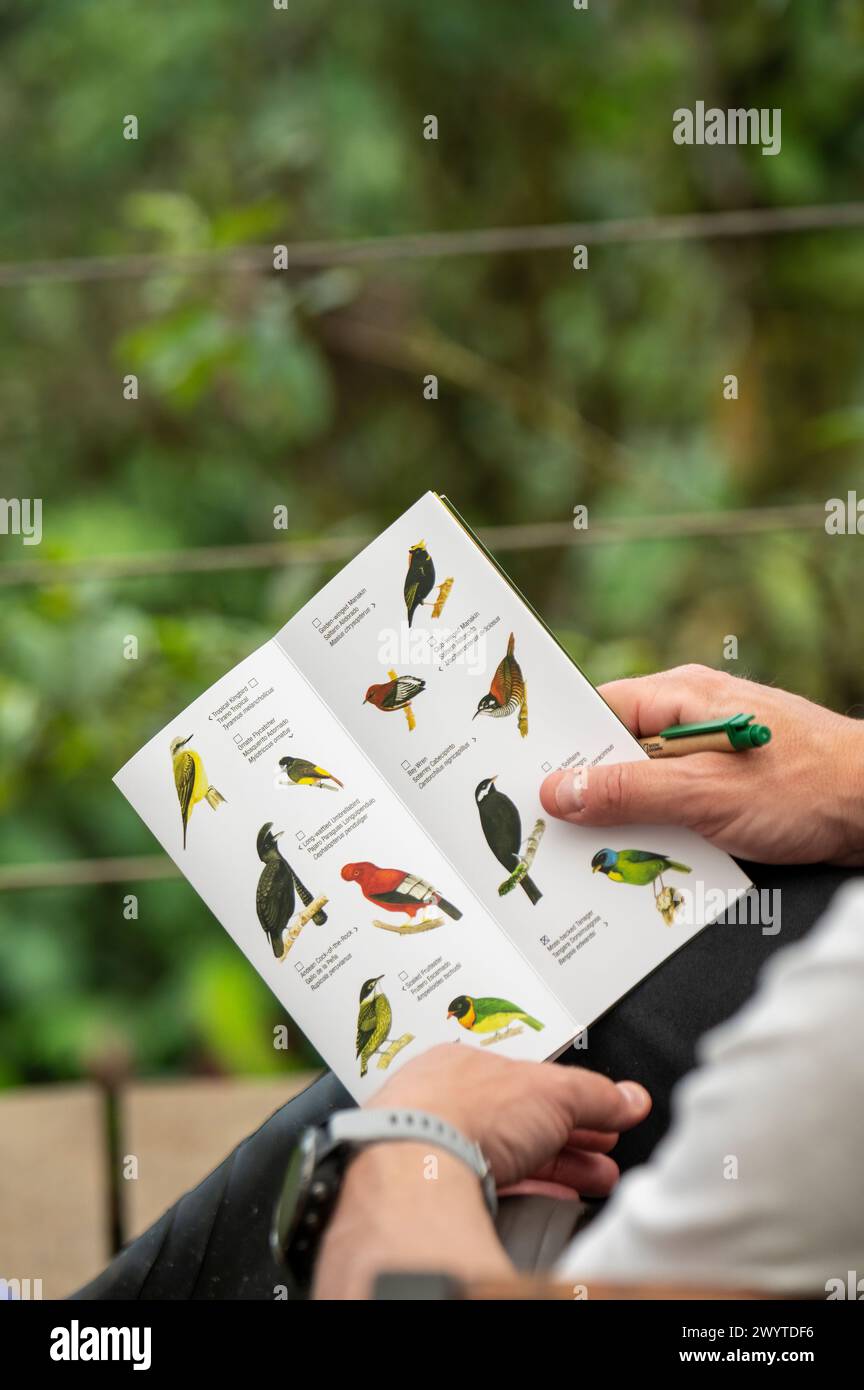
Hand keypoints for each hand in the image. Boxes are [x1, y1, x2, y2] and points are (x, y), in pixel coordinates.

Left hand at [367, 1043, 650, 1193]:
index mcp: (467, 1063)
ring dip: (556, 1168)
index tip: (601, 1120)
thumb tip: (628, 1096)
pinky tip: (550, 1200)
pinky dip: (528, 1192)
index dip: (573, 1101)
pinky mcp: (438, 1185)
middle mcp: (447, 1100)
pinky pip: (491, 1187)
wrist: (416, 1162)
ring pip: (506, 1154)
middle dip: (571, 1140)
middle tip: (604, 1156)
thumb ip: (595, 1094)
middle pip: (521, 1120)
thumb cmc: (463, 1110)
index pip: (530, 1082)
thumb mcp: (552, 1090)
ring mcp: (438, 1144)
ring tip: (592, 1181)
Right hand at [541, 664, 863, 865]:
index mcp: (681, 695)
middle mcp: (693, 717)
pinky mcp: (734, 790)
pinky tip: (658, 866)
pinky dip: (667, 835)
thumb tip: (557, 790)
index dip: (561, 746)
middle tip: (560, 834)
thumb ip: (628, 792)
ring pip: (648, 789)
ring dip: (633, 824)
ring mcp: (715, 754)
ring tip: (609, 860)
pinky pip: (680, 809)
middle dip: (594, 797)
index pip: (598, 711)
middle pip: (619, 755)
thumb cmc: (805, 786)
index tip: (526, 782)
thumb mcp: (703, 794)